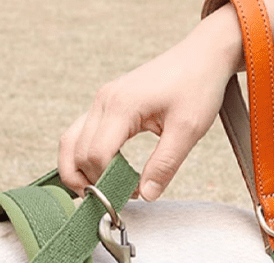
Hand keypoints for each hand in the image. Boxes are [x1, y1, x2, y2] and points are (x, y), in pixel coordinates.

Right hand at [58, 11, 240, 199]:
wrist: (203, 55)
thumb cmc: (198, 85)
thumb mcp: (188, 130)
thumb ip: (164, 165)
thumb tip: (146, 195)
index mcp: (121, 106)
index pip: (96, 156)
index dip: (107, 182)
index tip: (130, 196)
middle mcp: (103, 101)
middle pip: (76, 153)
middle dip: (90, 181)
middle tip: (115, 197)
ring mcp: (101, 101)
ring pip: (70, 143)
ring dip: (78, 171)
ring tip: (100, 189)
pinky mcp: (105, 104)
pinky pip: (80, 135)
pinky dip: (83, 157)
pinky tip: (104, 171)